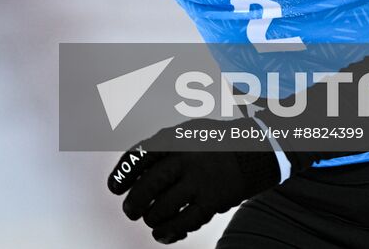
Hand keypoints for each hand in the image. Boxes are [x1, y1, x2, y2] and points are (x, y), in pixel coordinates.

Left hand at [107, 119, 279, 243]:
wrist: (254, 150)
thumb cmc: (211, 144)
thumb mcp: (184, 134)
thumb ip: (160, 149)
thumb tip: (132, 173)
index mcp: (174, 139)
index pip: (138, 156)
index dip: (122, 174)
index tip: (114, 188)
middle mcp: (185, 159)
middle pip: (148, 186)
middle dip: (134, 202)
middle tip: (130, 211)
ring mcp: (200, 181)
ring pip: (163, 207)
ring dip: (151, 218)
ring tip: (149, 220)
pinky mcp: (213, 201)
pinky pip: (185, 222)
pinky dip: (170, 232)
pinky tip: (162, 234)